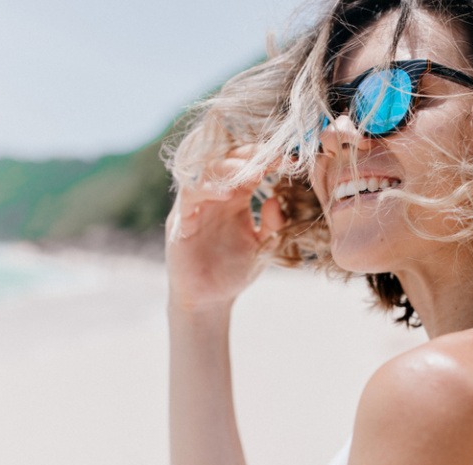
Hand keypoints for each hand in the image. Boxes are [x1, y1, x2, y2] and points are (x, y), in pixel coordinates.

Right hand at [165, 145, 284, 311]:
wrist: (209, 299)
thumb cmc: (235, 269)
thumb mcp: (262, 245)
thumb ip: (273, 225)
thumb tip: (275, 201)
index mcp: (236, 197)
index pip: (250, 166)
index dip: (269, 159)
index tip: (293, 159)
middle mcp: (214, 195)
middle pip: (228, 160)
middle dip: (251, 156)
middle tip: (273, 157)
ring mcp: (195, 206)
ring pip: (206, 172)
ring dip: (229, 168)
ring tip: (252, 172)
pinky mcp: (180, 222)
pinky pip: (189, 197)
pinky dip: (207, 190)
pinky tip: (227, 193)